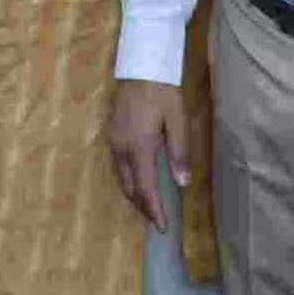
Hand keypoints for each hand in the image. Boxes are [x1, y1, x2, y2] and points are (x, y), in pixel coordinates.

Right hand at [106, 79, 191, 230]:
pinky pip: (119, 166)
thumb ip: (179, 152)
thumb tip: (182, 183)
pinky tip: (140, 181)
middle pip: (130, 188)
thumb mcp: (178, 121)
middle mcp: (121, 148)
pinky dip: (130, 180)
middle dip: (143, 207)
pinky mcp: (111, 135)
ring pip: (122, 179)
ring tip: (151, 206)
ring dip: (135, 195)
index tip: (163, 227)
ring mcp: (113, 142)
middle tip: (158, 220)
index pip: (145, 189)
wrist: (140, 67)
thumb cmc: (163, 92)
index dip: (153, 210)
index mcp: (139, 147)